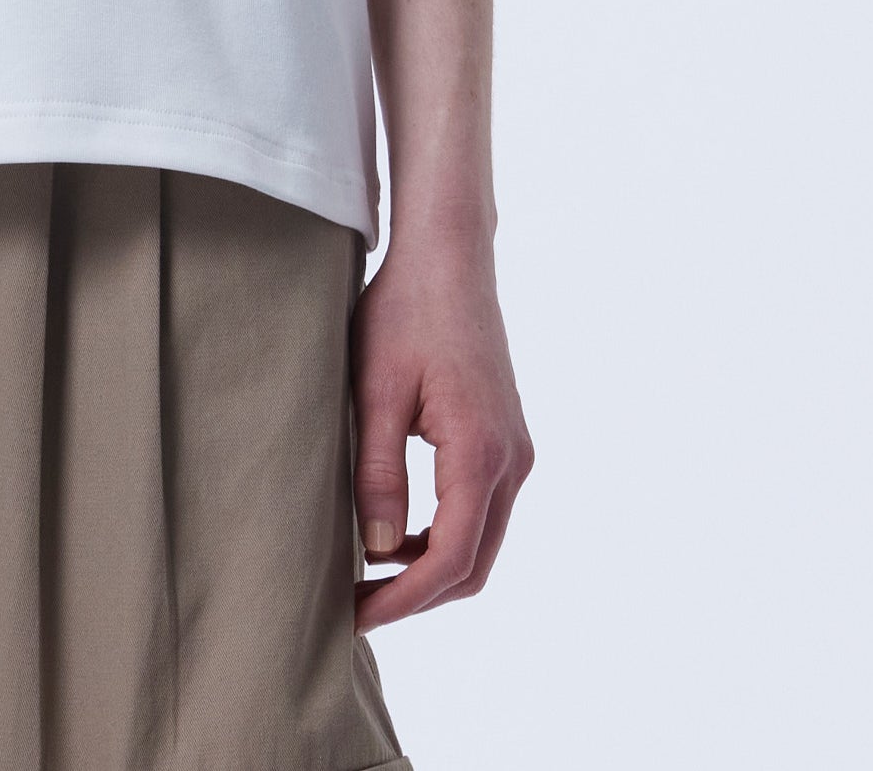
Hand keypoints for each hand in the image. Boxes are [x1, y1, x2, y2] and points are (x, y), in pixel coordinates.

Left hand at [350, 224, 531, 629]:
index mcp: (480, 454)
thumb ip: (378, 474)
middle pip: (474, 563)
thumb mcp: (375, 390)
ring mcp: (515, 451)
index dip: (403, 600)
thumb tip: (379, 551)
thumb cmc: (405, 313)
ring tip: (370, 577)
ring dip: (432, 570)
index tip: (357, 616)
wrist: (448, 257)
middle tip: (358, 607)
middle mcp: (511, 460)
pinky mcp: (506, 438)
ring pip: (481, 541)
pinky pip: (482, 510)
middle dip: (418, 597)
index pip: (450, 560)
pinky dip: (445, 537)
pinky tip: (398, 535)